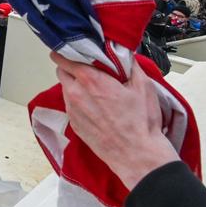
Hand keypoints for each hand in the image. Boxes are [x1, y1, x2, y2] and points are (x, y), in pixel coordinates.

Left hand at [50, 51, 179, 190]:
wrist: (138, 155)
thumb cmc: (141, 122)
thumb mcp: (143, 86)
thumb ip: (129, 64)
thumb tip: (122, 53)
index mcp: (90, 81)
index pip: (64, 58)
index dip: (68, 52)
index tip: (75, 51)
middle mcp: (76, 94)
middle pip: (61, 71)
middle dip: (72, 68)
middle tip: (89, 70)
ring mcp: (72, 110)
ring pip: (65, 88)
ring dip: (75, 85)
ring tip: (95, 91)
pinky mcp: (74, 124)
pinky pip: (70, 105)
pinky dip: (78, 102)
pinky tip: (95, 107)